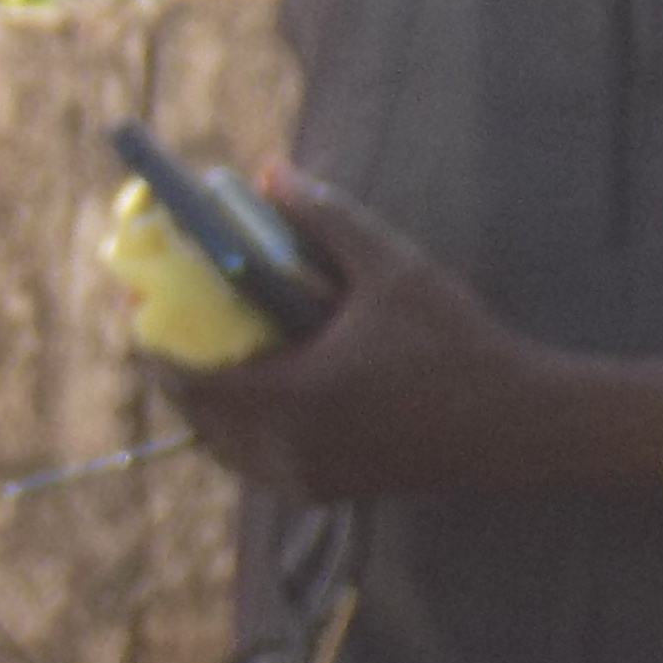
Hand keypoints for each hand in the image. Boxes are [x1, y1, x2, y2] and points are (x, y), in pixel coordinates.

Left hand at [157, 169, 581, 505]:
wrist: (518, 424)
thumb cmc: (458, 342)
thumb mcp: (393, 268)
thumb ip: (326, 217)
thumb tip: (270, 170)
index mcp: (288, 398)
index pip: (184, 378)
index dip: (155, 343)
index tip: (144, 306)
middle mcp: (283, 449)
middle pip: (193, 412)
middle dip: (177, 367)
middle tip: (173, 324)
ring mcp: (300, 478)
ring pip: (219, 442)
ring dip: (208, 401)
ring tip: (210, 352)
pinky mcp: (320, 492)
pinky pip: (253, 461)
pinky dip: (241, 429)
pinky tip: (254, 389)